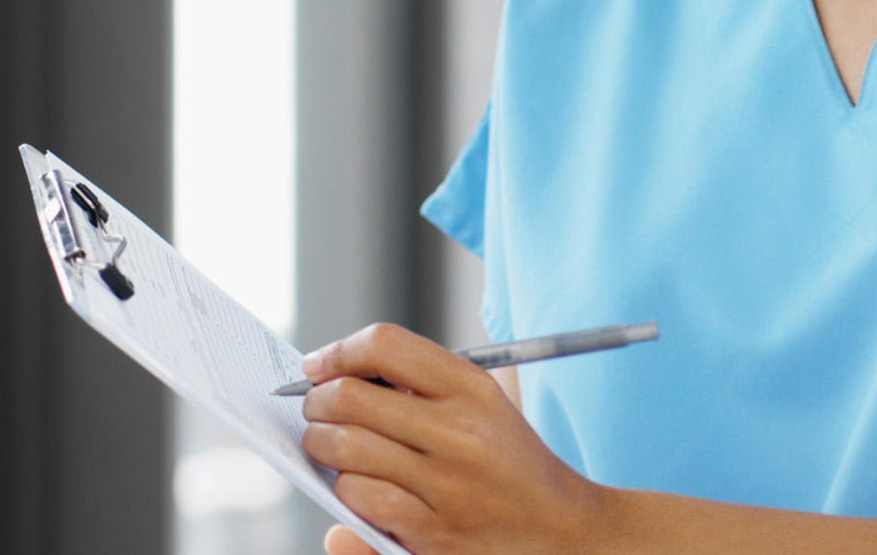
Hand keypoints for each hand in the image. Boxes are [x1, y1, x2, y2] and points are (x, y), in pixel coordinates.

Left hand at [300, 323, 610, 553]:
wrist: (560, 529)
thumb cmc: (512, 464)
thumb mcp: (486, 406)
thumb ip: (423, 386)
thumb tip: (339, 377)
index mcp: (472, 387)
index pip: (386, 345)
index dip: (339, 351)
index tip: (318, 365)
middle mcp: (459, 429)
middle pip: (350, 397)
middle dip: (316, 403)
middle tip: (316, 410)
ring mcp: (444, 482)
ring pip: (344, 450)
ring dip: (323, 448)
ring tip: (332, 449)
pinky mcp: (430, 530)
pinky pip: (358, 501)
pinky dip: (345, 493)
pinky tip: (358, 488)